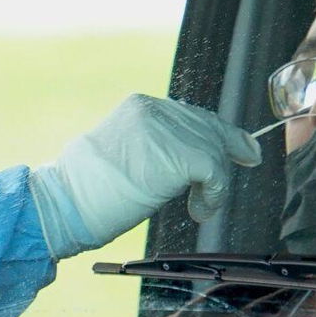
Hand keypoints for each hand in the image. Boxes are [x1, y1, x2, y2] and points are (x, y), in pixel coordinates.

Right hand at [28, 94, 261, 259]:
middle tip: (249, 161)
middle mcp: (154, 110)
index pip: (191, 114)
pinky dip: (214, 194)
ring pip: (214, 149)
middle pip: (209, 125)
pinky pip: (214, 172)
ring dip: (215, 181)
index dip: (219, 131)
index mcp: (140, 106)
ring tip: (199, 206)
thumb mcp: (124, 153)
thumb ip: (156, 146)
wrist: (66, 203)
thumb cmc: (88, 191)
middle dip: (230, 147)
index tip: (240, 146)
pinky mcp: (177, 155)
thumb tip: (190, 159)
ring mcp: (165, 130)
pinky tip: (199, 210)